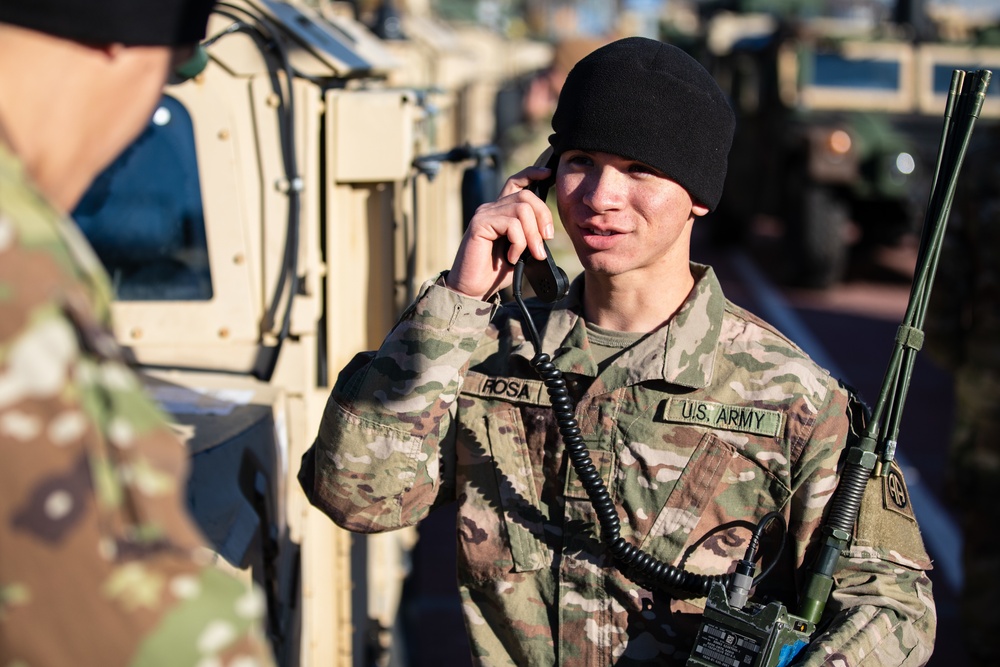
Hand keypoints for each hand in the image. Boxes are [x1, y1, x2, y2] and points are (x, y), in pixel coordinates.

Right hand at [444, 165, 554, 300]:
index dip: (532, 173)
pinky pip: (511, 224)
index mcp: (502, 212)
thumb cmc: (495, 273)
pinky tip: (512, 257)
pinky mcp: (479, 225)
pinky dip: (519, 243)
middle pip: (526, 195)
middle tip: (546, 241)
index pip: (516, 182)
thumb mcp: (521, 251)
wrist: (473, 290)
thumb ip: (531, 236)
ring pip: (522, 209)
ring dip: (533, 234)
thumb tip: (549, 230)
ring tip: (532, 254)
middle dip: (543, 216)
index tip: (549, 174)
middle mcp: (492, 208)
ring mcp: (484, 214)